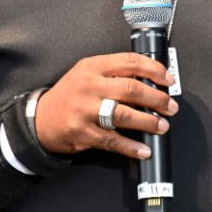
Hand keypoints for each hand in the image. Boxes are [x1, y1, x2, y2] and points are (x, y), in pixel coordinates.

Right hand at [35, 52, 177, 159]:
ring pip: (124, 115)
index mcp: (93, 66)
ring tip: (162, 126)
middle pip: (130, 89)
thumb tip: (150, 81)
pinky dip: (131, 147)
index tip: (168, 79)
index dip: (153, 69)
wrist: (41, 119)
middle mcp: (89, 86)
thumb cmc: (70, 95)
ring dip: (148, 122)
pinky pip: (113, 140)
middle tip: (170, 106)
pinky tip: (144, 150)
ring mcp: (85, 110)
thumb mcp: (87, 73)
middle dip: (156, 99)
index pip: (129, 62)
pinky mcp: (83, 132)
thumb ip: (113, 73)